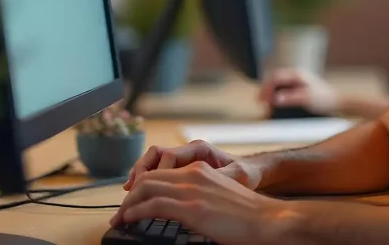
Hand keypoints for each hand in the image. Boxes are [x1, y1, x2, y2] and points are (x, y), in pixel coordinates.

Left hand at [111, 161, 294, 244]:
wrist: (267, 219)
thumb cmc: (248, 215)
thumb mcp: (219, 196)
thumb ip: (199, 196)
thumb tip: (180, 213)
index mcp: (201, 169)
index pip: (161, 171)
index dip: (142, 186)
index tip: (134, 201)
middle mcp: (193, 174)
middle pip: (149, 177)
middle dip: (130, 195)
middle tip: (121, 212)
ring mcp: (192, 189)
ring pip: (146, 188)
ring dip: (128, 204)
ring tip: (121, 218)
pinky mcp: (191, 207)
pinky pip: (153, 205)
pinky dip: (135, 211)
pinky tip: (129, 220)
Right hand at [124, 139, 260, 190]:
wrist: (252, 173)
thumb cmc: (246, 174)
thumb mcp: (237, 177)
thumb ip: (220, 179)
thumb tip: (206, 184)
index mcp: (200, 149)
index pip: (169, 156)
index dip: (156, 172)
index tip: (149, 190)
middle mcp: (189, 151)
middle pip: (155, 155)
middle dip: (140, 172)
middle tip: (130, 192)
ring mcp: (184, 159)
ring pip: (153, 161)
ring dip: (139, 174)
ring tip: (129, 190)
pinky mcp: (182, 170)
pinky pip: (158, 170)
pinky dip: (147, 179)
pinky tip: (138, 191)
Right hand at [258, 68, 339, 114]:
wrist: (338, 102)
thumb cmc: (324, 99)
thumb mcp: (306, 99)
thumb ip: (290, 98)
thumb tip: (275, 99)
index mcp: (297, 74)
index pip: (276, 77)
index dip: (266, 88)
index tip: (262, 99)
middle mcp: (296, 76)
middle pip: (275, 80)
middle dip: (266, 90)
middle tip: (259, 102)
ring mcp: (297, 82)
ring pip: (278, 85)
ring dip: (271, 93)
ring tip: (265, 104)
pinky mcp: (299, 89)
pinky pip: (283, 90)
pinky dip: (277, 96)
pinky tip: (275, 104)